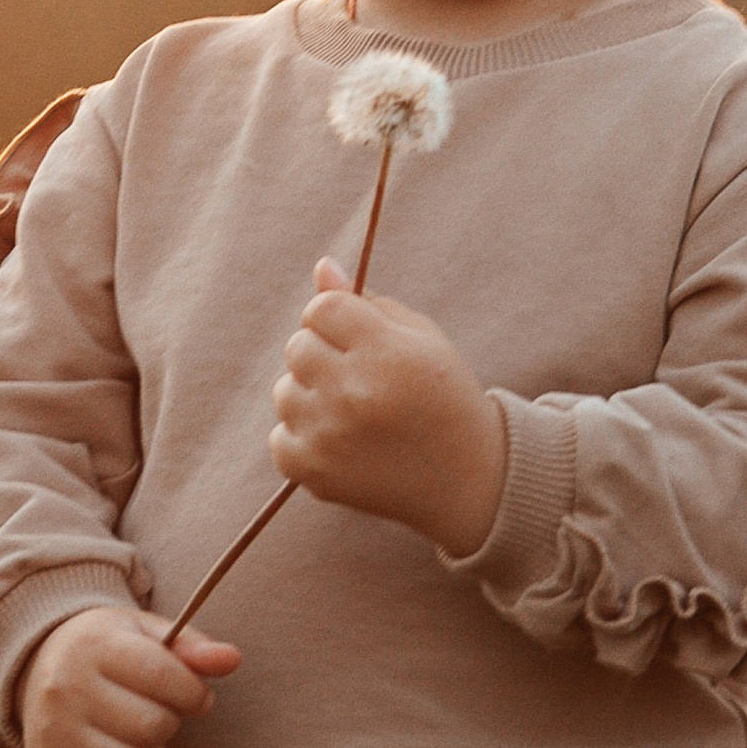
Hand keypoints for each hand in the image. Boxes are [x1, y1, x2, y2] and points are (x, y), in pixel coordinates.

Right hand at [19, 606, 238, 747]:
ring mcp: (54, 731)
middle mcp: (68, 688)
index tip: (197, 696)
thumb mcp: (146, 633)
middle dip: (170, 723)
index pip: (160, 674)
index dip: (194, 692)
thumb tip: (232, 659)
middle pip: (149, 725)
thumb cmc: (109, 650)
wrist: (38, 661)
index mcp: (95, 646)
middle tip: (161, 713)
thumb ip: (192, 647)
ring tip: (142, 737)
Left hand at [271, 259, 507, 558]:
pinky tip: (341, 442)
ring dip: (311, 396)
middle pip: (297, 346)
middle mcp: (353, 393)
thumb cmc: (444, 397)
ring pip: (284, 390)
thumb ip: (368, 302)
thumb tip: (321, 267)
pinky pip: (279, 436)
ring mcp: (329, 436)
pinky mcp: (314, 472)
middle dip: (322, 354)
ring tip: (354, 413)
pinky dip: (304, 437)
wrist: (467, 480)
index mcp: (385, 352)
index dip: (336, 318)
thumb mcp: (421, 340)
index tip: (357, 338)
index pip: (320, 308)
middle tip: (360, 378)